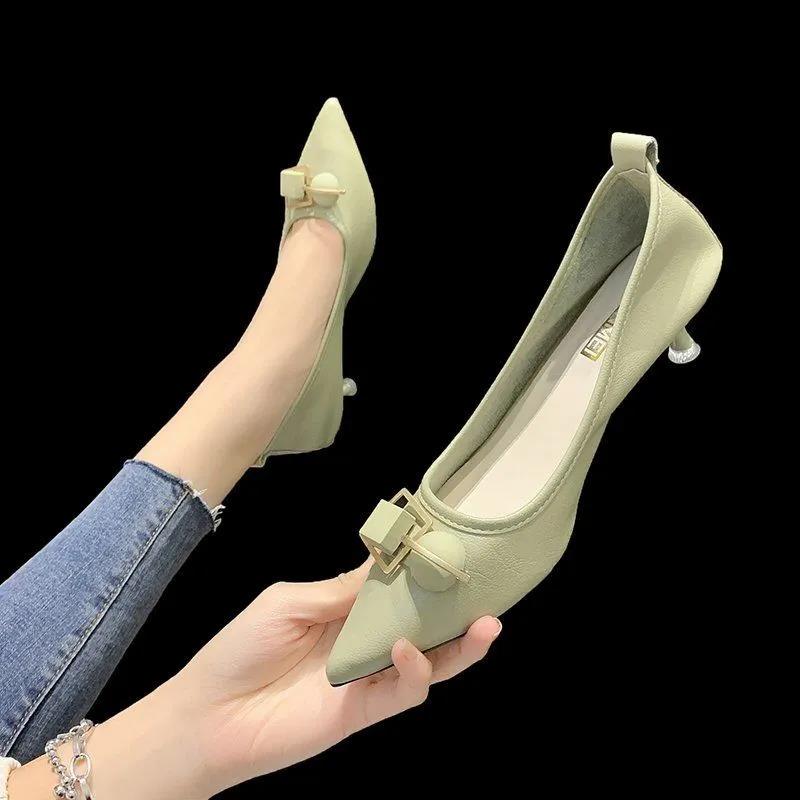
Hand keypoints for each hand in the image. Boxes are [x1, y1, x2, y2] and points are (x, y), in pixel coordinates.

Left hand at [181, 558, 500, 792]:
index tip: (451, 547)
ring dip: (459, 646)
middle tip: (489, 592)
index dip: (423, 571)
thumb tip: (386, 564)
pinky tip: (408, 650)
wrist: (209, 714)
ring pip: (427, 661)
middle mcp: (364, 641)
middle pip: (423, 625)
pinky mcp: (364, 711)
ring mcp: (368, 677)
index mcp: (345, 610)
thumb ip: (340, 589)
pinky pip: (403, 692)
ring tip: (485, 624)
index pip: (396, 589)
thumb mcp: (289, 602)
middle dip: (458, 610)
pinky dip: (416, 671)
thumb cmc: (241, 649)